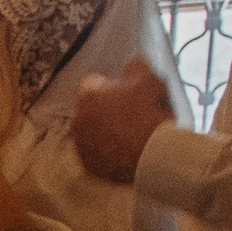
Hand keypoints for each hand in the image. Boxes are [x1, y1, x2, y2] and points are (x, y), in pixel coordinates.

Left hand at [70, 59, 174, 185]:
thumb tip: (131, 64)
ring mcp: (81, 145)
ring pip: (93, 132)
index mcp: (87, 96)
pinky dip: (107, 151)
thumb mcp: (149, 79)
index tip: (128, 93)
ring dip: (106, 131)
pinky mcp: (89, 165)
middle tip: (132, 114)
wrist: (154, 154)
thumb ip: (136, 66)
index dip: (112, 87)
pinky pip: (96, 154)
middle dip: (107, 109)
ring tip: (131, 134)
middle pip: (92, 109)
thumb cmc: (151, 112)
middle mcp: (77, 120)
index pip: (94, 84)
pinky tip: (126, 151)